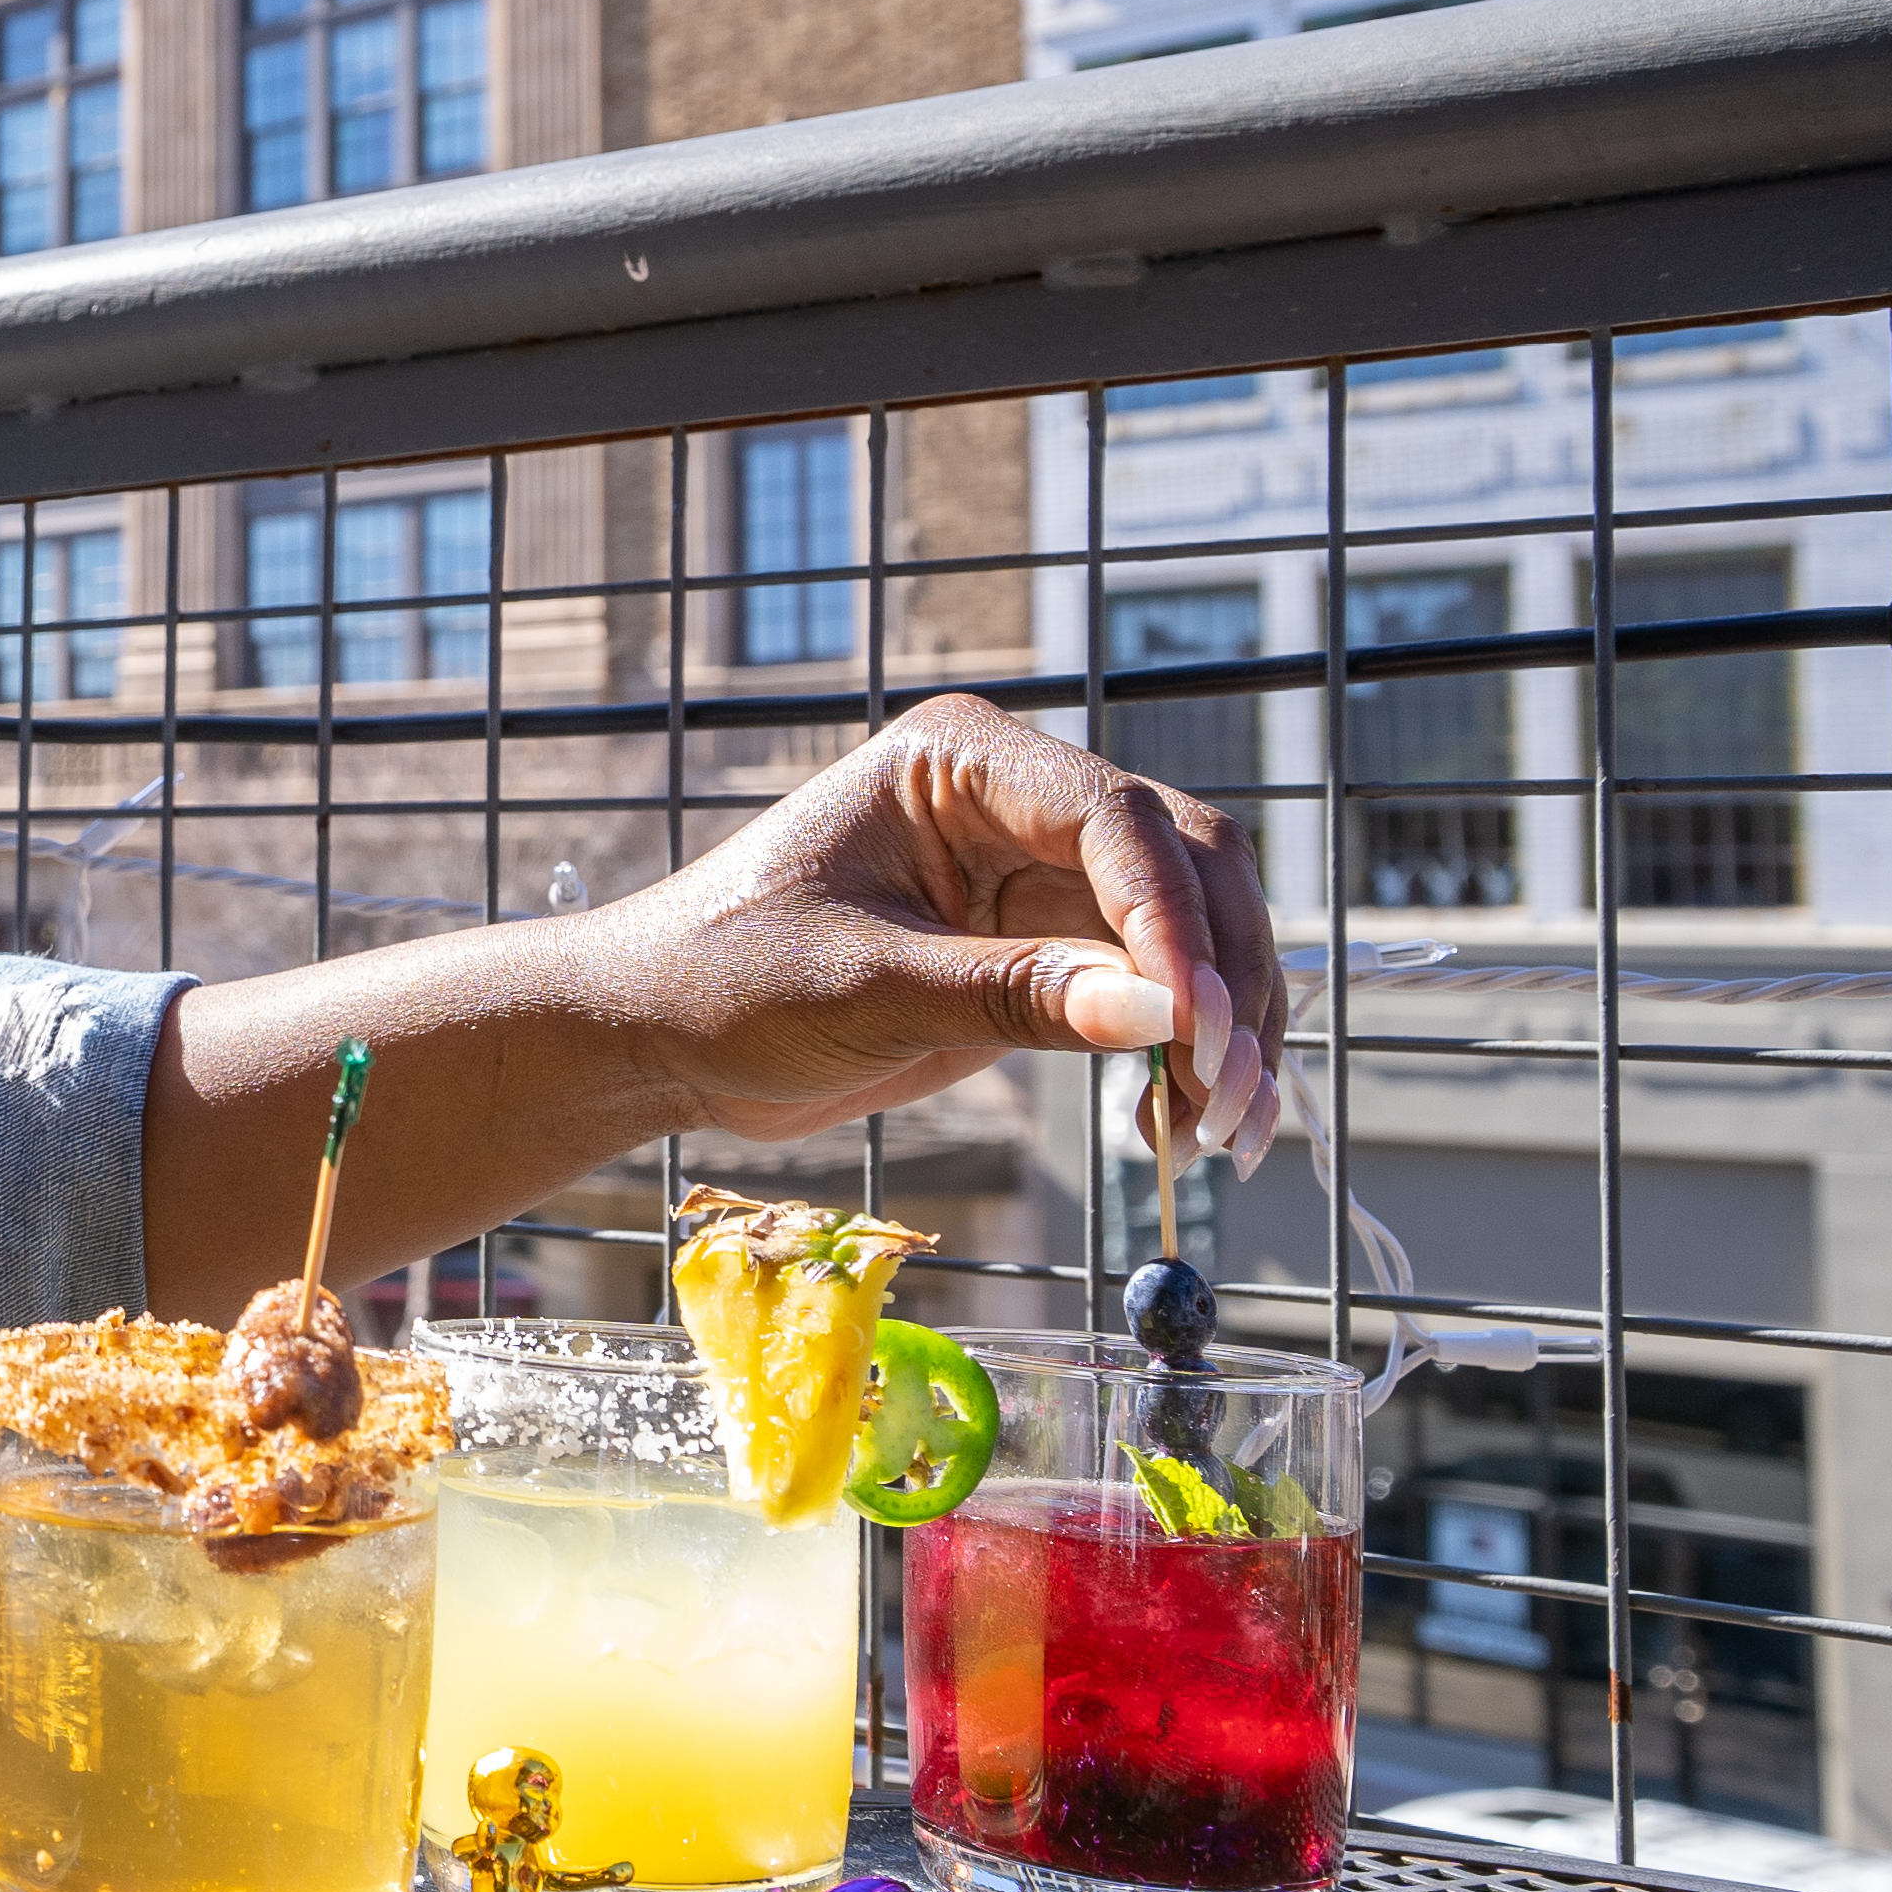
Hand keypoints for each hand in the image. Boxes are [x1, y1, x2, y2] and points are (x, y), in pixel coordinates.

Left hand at [584, 695, 1282, 1164]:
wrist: (664, 1034)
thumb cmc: (725, 978)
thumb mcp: (863, 990)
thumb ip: (1011, 997)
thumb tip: (1162, 1016)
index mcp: (960, 761)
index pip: (1114, 820)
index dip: (1171, 923)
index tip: (1193, 1026)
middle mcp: (1017, 801)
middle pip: (1185, 866)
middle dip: (1221, 981)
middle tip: (1227, 1096)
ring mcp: (1040, 875)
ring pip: (1192, 932)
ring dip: (1224, 1028)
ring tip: (1219, 1130)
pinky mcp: (1047, 950)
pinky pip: (1154, 992)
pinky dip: (1184, 1055)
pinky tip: (1180, 1125)